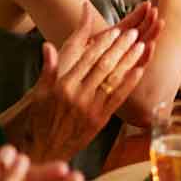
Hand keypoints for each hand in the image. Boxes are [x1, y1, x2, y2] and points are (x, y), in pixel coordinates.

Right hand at [11, 3, 158, 161]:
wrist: (45, 150)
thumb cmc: (41, 120)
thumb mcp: (39, 93)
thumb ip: (47, 69)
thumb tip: (48, 46)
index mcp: (63, 85)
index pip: (87, 59)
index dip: (103, 43)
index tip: (115, 30)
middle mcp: (78, 95)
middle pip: (104, 66)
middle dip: (120, 47)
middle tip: (133, 33)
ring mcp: (91, 108)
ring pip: (113, 79)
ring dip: (129, 61)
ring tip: (141, 46)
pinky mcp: (100, 120)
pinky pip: (118, 99)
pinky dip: (129, 84)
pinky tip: (139, 70)